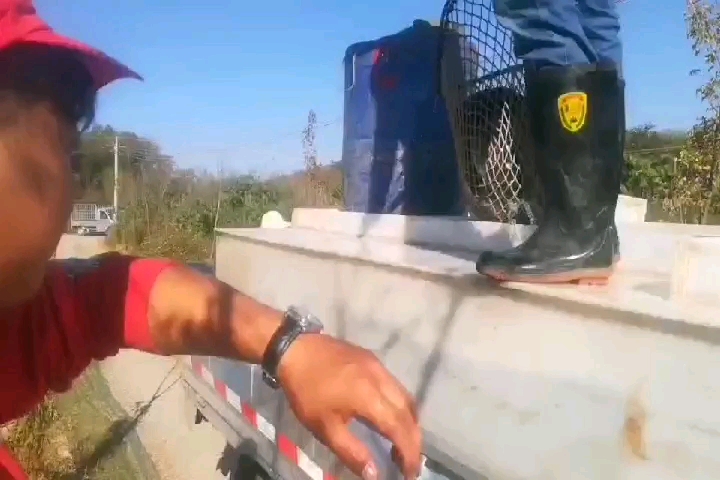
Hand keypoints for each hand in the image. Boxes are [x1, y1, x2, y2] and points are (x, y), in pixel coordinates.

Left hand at [278, 334, 422, 479]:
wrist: (294, 349)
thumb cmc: (307, 391)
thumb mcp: (324, 428)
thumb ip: (352, 452)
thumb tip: (374, 474)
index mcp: (370, 397)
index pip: (400, 429)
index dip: (409, 452)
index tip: (410, 473)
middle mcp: (382, 379)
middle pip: (409, 413)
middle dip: (414, 440)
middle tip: (410, 462)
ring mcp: (379, 366)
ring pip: (405, 397)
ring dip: (410, 422)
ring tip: (403, 443)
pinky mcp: (373, 359)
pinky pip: (396, 385)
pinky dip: (401, 405)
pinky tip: (390, 415)